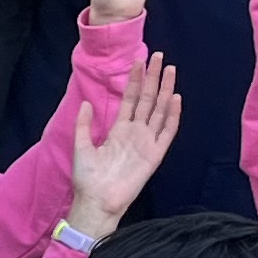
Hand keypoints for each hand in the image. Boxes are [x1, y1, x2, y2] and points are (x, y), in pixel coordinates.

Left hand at [63, 55, 183, 233]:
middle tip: (161, 56)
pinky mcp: (155, 154)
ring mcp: (147, 142)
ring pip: (160, 110)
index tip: (140, 61)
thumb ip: (84, 125)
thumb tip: (86, 103)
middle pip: (149, 100)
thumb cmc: (88, 178)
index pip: (131, 99)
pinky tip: (176, 98)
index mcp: (119, 130)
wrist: (96, 201)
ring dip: (166, 90)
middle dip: (154, 78)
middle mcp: (136, 133)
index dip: (136, 80)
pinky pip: (167, 132)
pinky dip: (172, 115)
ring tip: (171, 70)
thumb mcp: (81, 147)